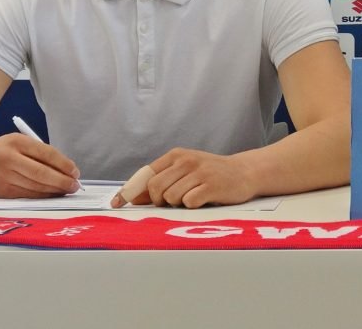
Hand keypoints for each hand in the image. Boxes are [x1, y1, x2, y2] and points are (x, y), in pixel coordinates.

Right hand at [0, 133, 80, 197]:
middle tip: (75, 186)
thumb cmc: (3, 153)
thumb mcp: (19, 144)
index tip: (75, 172)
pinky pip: (26, 195)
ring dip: (54, 191)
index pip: (46, 153)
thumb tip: (67, 170)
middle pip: (41, 173)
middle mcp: (7, 158)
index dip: (64, 164)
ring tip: (66, 191)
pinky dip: (41, 196)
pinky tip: (51, 195)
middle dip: (62, 181)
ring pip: (34, 186)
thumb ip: (40, 154)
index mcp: (15, 141)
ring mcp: (1, 176)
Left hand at [124, 148, 256, 208]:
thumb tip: (133, 198)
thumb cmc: (211, 174)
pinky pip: (188, 203)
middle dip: (160, 200)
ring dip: (178, 204)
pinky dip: (192, 206)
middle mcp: (186, 161)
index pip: (145, 174)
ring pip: (170, 198)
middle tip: (175, 200)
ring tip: (193, 197)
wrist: (245, 172)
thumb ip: (161, 181)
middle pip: (154, 189)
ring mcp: (199, 173)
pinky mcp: (211, 186)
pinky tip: (203, 199)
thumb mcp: (185, 171)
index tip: (116, 203)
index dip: (129, 191)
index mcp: (176, 156)